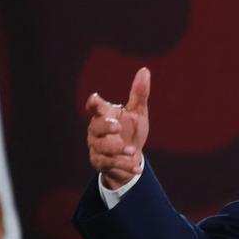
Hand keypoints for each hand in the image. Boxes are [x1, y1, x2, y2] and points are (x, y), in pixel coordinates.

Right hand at [85, 67, 150, 189]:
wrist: (131, 157)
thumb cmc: (131, 131)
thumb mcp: (138, 113)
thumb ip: (139, 94)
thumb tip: (145, 70)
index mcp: (105, 115)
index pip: (95, 107)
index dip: (94, 103)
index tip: (96, 99)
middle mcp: (97, 131)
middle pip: (95, 127)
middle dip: (105, 127)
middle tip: (117, 127)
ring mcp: (97, 148)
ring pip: (101, 148)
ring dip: (116, 150)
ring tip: (131, 150)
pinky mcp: (102, 163)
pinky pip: (110, 165)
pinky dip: (125, 166)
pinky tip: (137, 168)